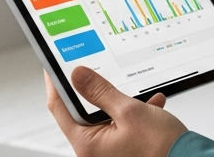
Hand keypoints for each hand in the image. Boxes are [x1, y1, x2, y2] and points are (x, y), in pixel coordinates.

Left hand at [46, 67, 186, 156]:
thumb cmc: (161, 148)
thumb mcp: (130, 111)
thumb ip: (101, 91)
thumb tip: (78, 75)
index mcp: (87, 144)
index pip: (59, 108)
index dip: (55, 83)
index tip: (53, 65)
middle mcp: (94, 151)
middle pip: (82, 112)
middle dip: (96, 91)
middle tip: (101, 72)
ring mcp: (109, 152)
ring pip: (106, 116)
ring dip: (122, 102)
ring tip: (138, 96)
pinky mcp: (124, 149)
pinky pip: (122, 125)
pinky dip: (135, 113)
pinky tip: (151, 106)